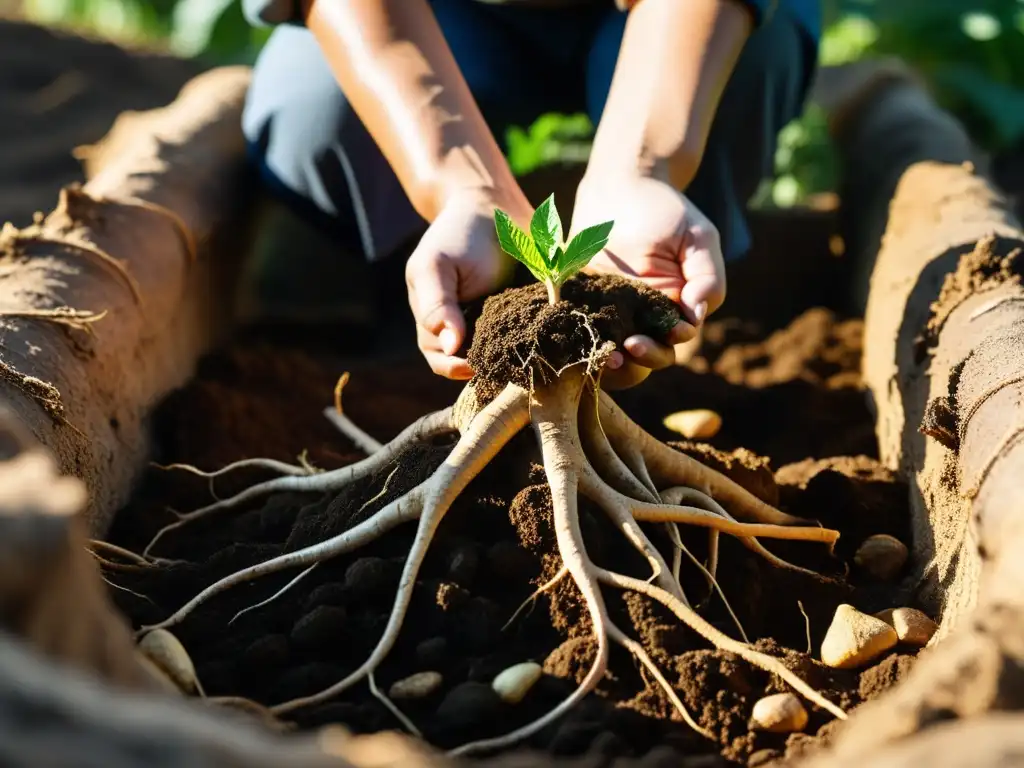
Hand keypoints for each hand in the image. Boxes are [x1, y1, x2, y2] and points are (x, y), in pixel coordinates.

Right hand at [405, 188, 530, 378]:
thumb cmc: (459, 235)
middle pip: (469, 362)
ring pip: (496, 354)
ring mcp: (488, 321)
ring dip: (508, 355)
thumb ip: (437, 305)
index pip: (440, 358)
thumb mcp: (437, 266)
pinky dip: (528, 339)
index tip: (478, 364)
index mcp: (433, 318)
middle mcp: (459, 325)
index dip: (456, 366)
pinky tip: (539, 336)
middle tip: (507, 361)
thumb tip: (449, 348)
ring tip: (524, 352)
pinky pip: (520, 338)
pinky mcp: (516, 315)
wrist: (493, 208)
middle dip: (486, 364)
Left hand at [570, 173, 725, 388]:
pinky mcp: (579, 304)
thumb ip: (707, 277)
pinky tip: (576, 336)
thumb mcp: (698, 238)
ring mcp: (609, 314)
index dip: (670, 342)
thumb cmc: (665, 211)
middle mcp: (641, 318)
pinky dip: (577, 342)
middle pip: (645, 358)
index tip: (668, 331)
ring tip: (603, 355)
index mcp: (672, 309)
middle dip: (643, 359)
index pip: (673, 341)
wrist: (620, 186)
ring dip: (609, 362)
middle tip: (631, 345)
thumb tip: (697, 316)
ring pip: (612, 355)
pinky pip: (578, 332)